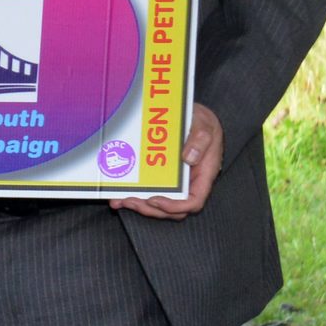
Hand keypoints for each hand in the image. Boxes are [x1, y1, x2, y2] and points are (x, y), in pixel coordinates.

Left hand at [114, 103, 222, 219]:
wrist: (194, 116)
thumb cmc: (204, 123)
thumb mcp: (205, 126)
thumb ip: (200, 140)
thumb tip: (189, 157)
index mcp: (203, 175)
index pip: (193, 201)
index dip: (175, 207)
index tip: (156, 201)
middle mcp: (189, 183)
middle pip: (172, 209)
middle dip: (150, 208)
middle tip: (130, 200)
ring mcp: (175, 182)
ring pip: (159, 203)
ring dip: (140, 205)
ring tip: (120, 200)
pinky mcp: (161, 177)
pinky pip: (149, 191)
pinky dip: (135, 194)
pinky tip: (120, 193)